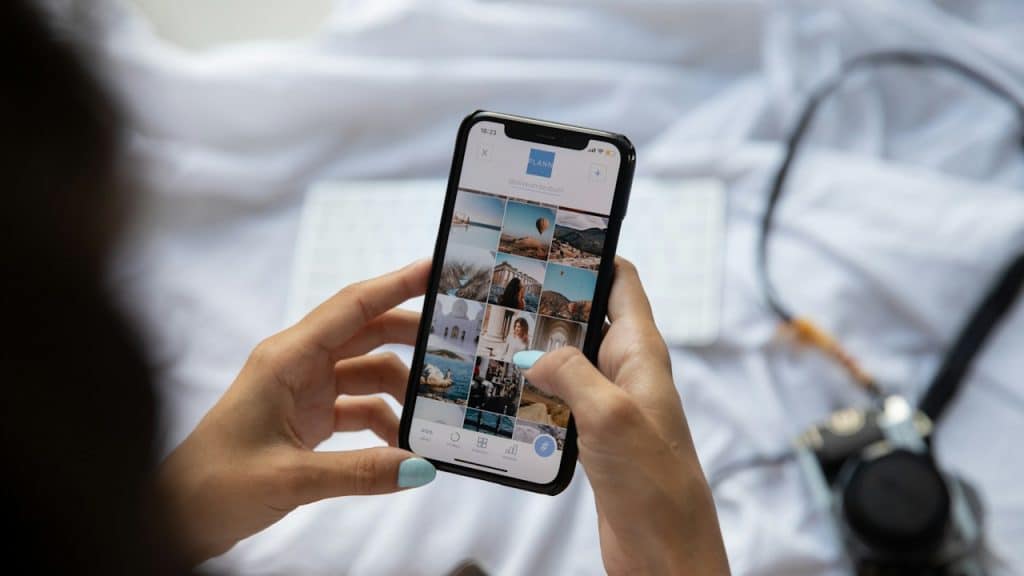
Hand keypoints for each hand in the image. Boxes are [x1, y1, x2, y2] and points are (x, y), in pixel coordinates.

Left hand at [158, 261, 436, 562]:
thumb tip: (421, 466)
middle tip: (456, 343)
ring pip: (367, 373)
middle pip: (367, 334)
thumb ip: (360, 472)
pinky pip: (359, 407)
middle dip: (411, 337)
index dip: (396, 285)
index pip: (351, 308)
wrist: (177, 517)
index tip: (436, 268)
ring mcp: (303, 391)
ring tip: (431, 418)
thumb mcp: (291, 478)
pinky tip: (399, 449)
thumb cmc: (214, 485)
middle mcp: (297, 365)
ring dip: (400, 393)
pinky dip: (384, 423)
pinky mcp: (306, 418)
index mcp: (285, 359)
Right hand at [516, 258, 728, 574]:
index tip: (552, 240)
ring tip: (494, 340)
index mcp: (643, 352)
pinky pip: (561, 400)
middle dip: (549, 306)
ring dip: (538, 352)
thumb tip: (535, 354)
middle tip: (502, 293)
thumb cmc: (657, 485)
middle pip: (587, 318)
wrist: (666, 552)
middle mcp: (628, 371)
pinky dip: (536, 393)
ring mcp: (611, 404)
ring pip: (569, 360)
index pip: (621, 282)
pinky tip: (507, 394)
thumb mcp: (610, 415)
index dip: (592, 255)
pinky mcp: (596, 436)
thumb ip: (572, 372)